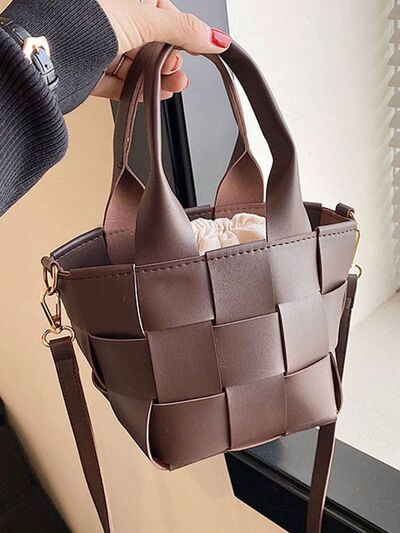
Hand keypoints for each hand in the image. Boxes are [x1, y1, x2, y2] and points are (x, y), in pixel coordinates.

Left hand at [93, 0, 231, 100]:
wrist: (44, 59)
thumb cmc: (80, 24)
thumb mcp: (143, 19)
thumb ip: (182, 29)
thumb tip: (215, 38)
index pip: (158, 9)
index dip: (177, 29)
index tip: (194, 46)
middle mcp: (106, 19)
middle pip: (148, 40)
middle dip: (168, 58)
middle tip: (177, 67)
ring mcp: (96, 46)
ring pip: (135, 63)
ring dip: (158, 77)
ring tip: (175, 85)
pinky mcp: (89, 73)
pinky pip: (120, 83)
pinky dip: (139, 91)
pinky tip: (156, 95)